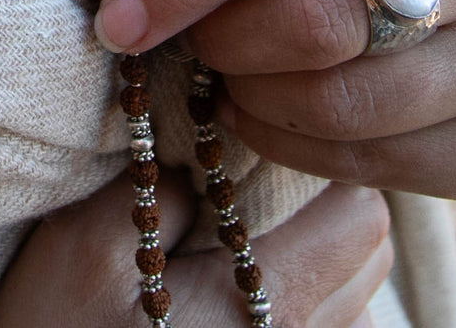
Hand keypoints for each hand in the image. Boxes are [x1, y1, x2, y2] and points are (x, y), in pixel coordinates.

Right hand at [0, 173, 389, 327]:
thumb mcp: (85, 246)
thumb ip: (159, 186)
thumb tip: (210, 150)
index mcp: (266, 312)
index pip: (360, 215)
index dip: (320, 165)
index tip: (265, 144)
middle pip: (370, 255)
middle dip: (326, 202)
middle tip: (257, 178)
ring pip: (355, 299)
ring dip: (318, 256)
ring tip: (244, 237)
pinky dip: (302, 304)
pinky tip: (237, 293)